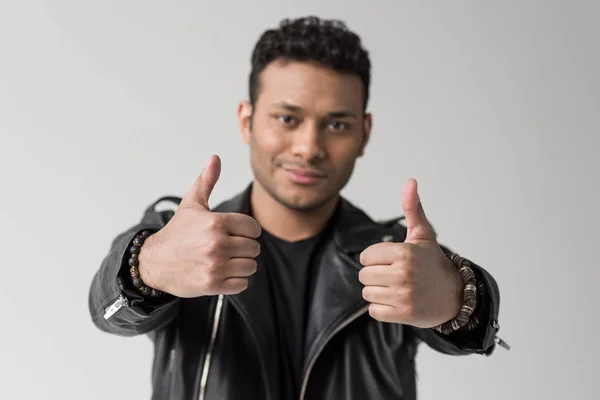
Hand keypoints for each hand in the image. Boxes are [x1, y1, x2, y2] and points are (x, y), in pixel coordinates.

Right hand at [138, 155, 261, 297]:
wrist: (154, 262)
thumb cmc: (177, 233)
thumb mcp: (191, 205)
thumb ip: (206, 182)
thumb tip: (215, 158)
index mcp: (217, 222)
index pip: (254, 228)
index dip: (247, 231)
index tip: (235, 233)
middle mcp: (217, 244)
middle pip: (254, 248)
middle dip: (244, 249)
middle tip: (227, 249)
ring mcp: (215, 266)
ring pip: (251, 267)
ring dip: (241, 266)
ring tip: (225, 261)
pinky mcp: (212, 285)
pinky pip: (242, 284)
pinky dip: (235, 281)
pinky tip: (221, 274)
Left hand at [358, 179, 461, 327]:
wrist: (454, 295)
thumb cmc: (432, 263)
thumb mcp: (423, 234)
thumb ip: (412, 208)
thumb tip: (410, 181)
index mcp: (404, 252)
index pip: (366, 257)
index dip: (375, 259)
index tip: (391, 261)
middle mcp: (403, 274)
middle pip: (364, 276)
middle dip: (375, 276)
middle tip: (394, 276)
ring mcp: (404, 295)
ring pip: (367, 293)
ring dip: (378, 292)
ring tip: (396, 289)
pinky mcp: (403, 314)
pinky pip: (374, 311)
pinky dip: (381, 308)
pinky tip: (397, 302)